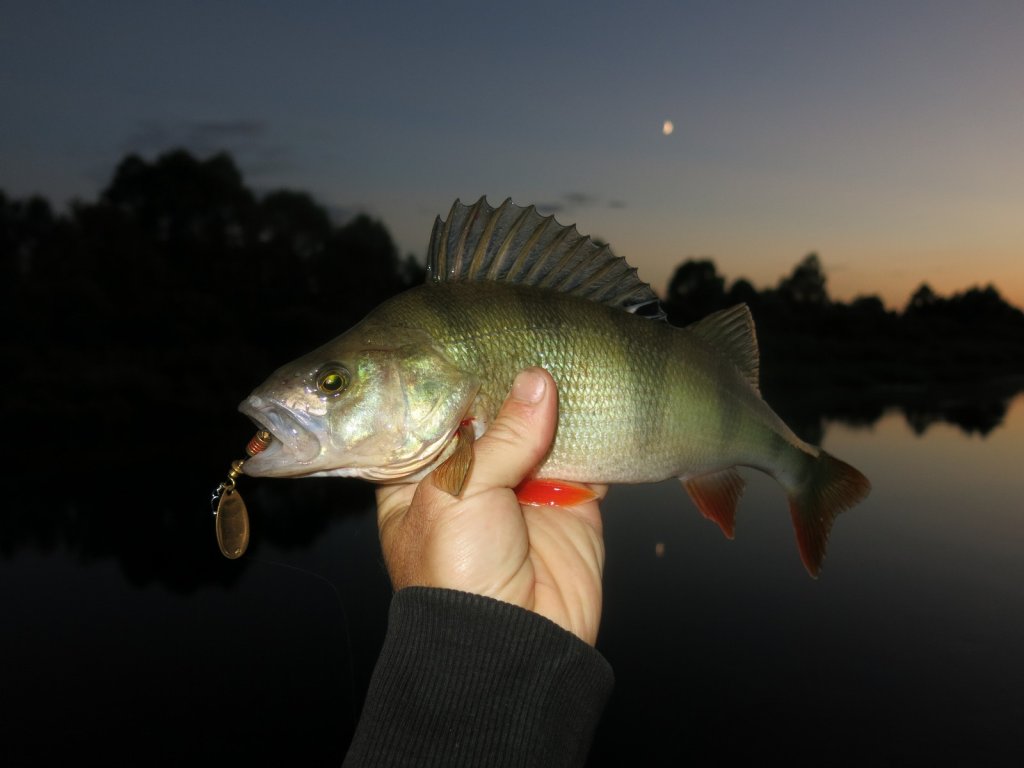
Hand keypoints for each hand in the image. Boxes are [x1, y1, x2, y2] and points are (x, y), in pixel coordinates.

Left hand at [375, 367, 606, 644]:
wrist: (514, 646)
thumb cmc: (457, 572)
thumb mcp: (459, 491)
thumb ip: (502, 434)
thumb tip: (538, 382)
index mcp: (419, 474)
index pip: (432, 411)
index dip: (452, 377)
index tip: (477, 337)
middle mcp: (469, 478)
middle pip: (492, 415)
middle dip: (513, 386)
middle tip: (533, 343)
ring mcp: (520, 489)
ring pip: (541, 430)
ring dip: (556, 405)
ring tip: (568, 362)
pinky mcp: (569, 502)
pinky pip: (585, 457)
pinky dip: (592, 434)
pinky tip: (595, 402)